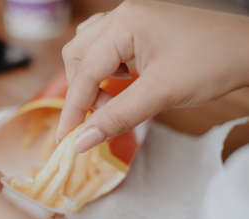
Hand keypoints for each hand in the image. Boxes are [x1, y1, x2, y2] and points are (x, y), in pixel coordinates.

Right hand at [58, 0, 248, 151]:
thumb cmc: (213, 63)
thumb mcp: (161, 93)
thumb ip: (117, 117)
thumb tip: (82, 141)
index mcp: (125, 23)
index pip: (85, 70)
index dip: (73, 108)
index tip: (65, 137)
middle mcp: (122, 15)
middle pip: (78, 54)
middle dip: (81, 89)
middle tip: (95, 117)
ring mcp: (131, 18)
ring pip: (89, 49)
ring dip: (90, 77)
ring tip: (108, 98)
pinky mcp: (140, 27)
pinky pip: (106, 47)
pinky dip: (105, 69)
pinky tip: (121, 80)